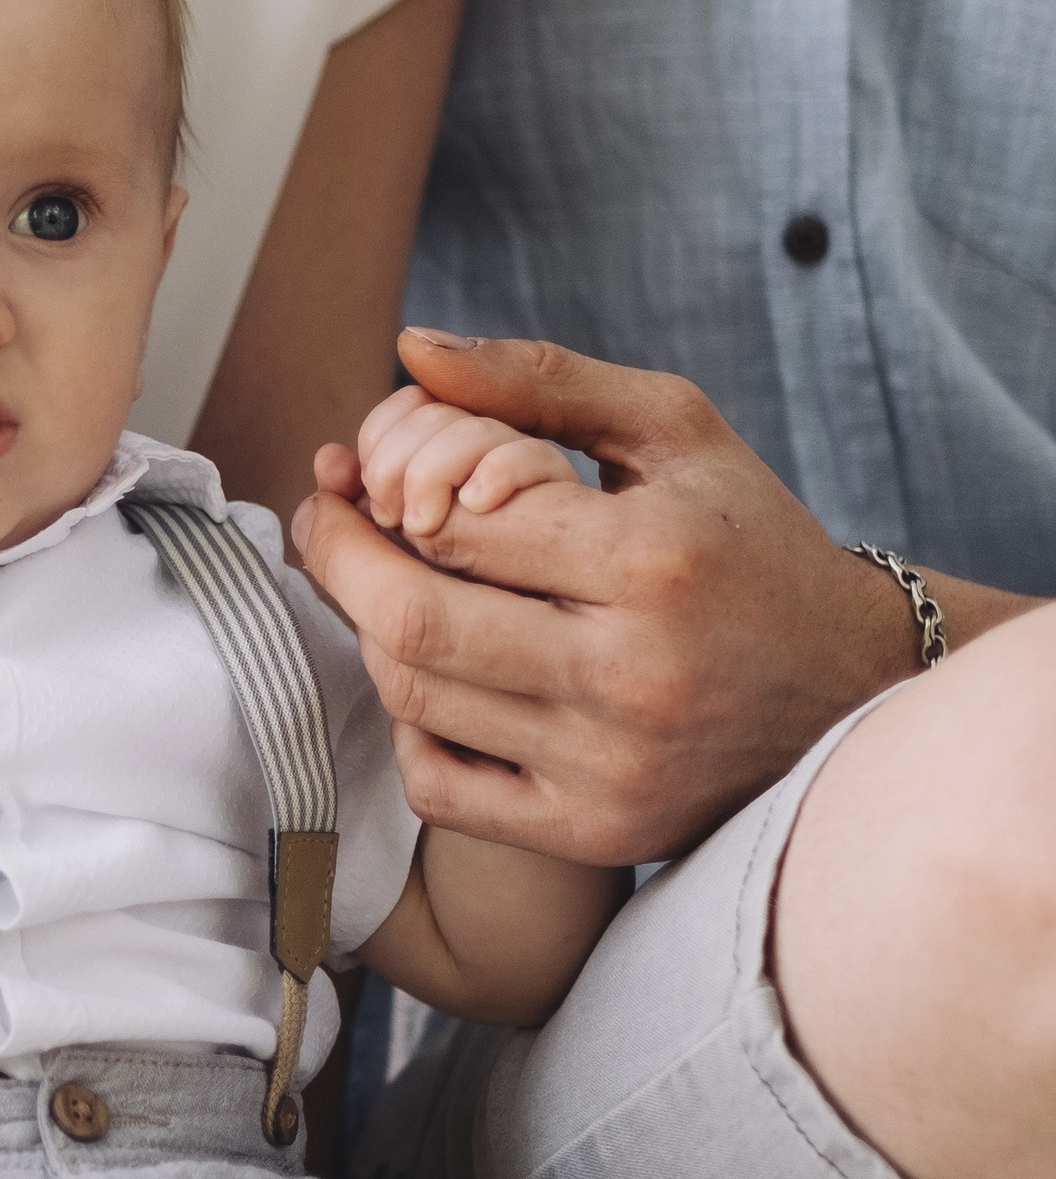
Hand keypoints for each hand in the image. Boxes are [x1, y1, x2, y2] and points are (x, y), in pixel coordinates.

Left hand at [293, 331, 921, 866]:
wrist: (850, 686)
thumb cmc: (749, 541)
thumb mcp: (673, 429)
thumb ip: (539, 381)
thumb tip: (408, 347)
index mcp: (655, 560)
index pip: (457, 518)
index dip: (390, 484)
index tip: (372, 469)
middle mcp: (634, 675)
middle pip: (412, 618)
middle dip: (341, 557)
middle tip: (329, 518)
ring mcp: (612, 767)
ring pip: (414, 697)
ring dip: (372, 630)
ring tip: (387, 583)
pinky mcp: (595, 831)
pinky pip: (439, 787)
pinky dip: (410, 725)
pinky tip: (438, 677)